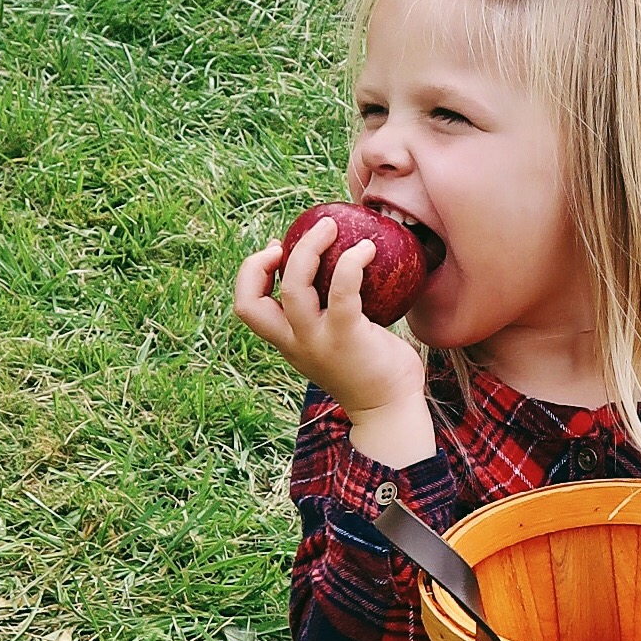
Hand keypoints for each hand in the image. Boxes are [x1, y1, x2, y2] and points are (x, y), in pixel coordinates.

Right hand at [233, 218, 433, 465]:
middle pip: (252, 299)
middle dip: (263, 259)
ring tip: (329, 227)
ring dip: (307, 249)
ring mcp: (318, 341)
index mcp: (288, 343)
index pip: (248, 307)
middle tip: (292, 238)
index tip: (275, 253)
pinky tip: (368, 250)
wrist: (392, 413)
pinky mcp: (348, 337)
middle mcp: (295, 343)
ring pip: (293, 287)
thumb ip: (328, 318)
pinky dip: (352, 263)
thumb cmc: (374, 375)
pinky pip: (343, 289)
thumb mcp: (337, 345)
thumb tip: (343, 273)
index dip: (251, 274)